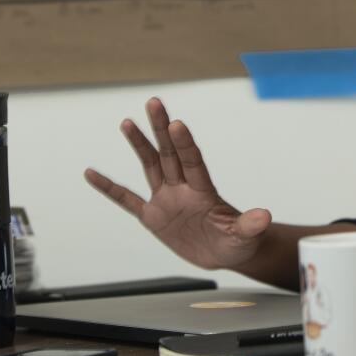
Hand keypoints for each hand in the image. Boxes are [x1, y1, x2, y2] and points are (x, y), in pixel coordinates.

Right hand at [84, 97, 272, 270]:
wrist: (225, 253)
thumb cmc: (239, 242)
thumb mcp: (246, 236)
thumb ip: (250, 225)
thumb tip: (264, 217)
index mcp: (204, 191)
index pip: (192, 162)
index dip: (185, 143)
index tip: (177, 123)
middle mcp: (183, 189)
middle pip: (170, 153)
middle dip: (160, 128)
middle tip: (154, 102)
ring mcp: (167, 200)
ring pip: (150, 166)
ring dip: (139, 145)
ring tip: (127, 122)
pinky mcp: (153, 217)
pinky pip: (126, 200)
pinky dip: (109, 188)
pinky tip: (92, 173)